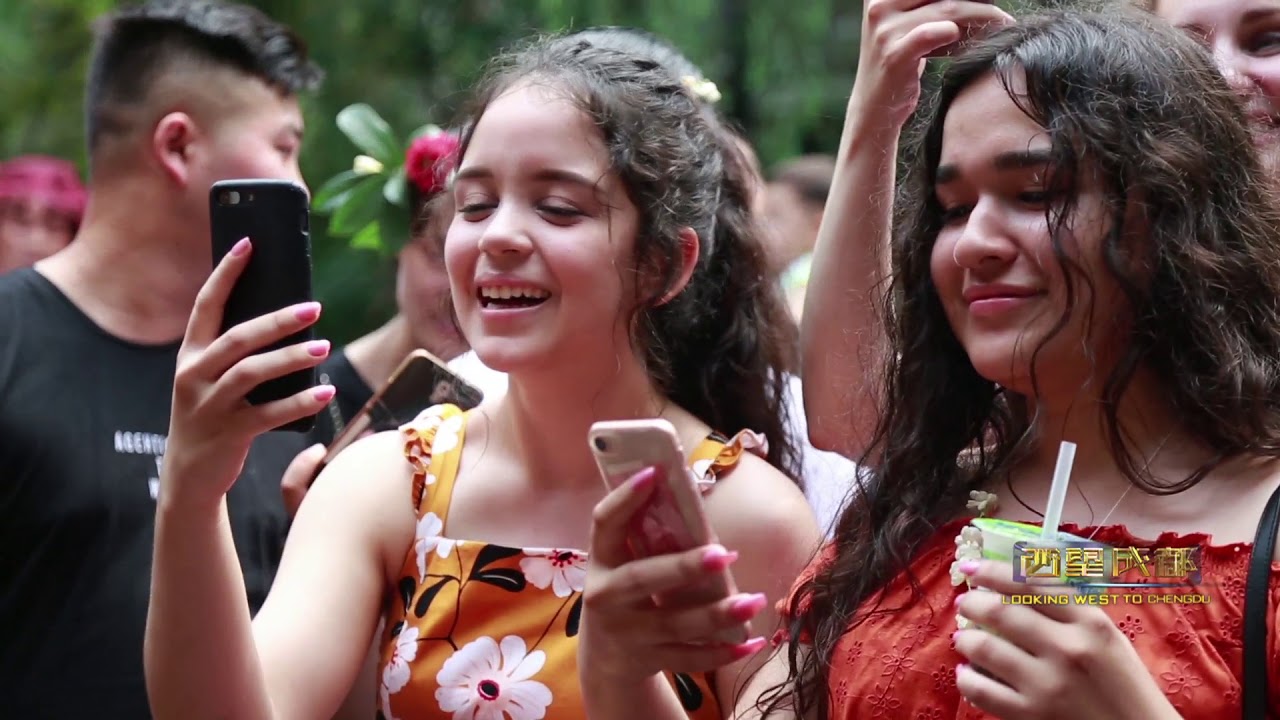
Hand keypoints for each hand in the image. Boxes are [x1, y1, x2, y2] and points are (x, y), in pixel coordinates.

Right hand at [161, 237, 333, 510]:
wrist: (190, 475)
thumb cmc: (214, 415)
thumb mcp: (215, 379)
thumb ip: (239, 352)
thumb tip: (288, 317)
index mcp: (191, 354)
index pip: (207, 305)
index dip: (226, 273)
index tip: (249, 243)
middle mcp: (194, 375)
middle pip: (237, 338)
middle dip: (276, 320)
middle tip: (314, 307)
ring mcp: (208, 405)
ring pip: (250, 373)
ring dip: (290, 358)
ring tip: (324, 348)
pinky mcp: (226, 434)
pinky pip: (266, 414)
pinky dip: (298, 403)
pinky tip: (324, 394)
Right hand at [579, 466, 768, 680]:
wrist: (605, 660)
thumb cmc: (625, 595)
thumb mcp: (622, 566)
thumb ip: (647, 539)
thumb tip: (694, 501)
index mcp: (600, 561)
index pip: (604, 523)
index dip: (625, 498)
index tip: (653, 473)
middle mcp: (606, 597)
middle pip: (642, 579)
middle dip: (684, 567)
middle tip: (723, 556)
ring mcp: (626, 633)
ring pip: (674, 624)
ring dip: (717, 614)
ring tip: (753, 601)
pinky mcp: (647, 660)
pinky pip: (689, 658)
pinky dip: (722, 652)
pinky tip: (752, 643)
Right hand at [853, 0, 1012, 127]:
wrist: (874, 107)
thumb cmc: (902, 63)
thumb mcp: (913, 24)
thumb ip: (936, 6)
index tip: (986, 0)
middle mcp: (878, 5)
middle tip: (999, 10)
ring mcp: (884, 29)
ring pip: (948, 8)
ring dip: (982, 14)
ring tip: (1002, 22)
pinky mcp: (893, 54)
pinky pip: (935, 33)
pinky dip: (958, 34)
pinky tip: (970, 41)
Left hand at [952, 559, 1178, 719]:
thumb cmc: (1125, 687)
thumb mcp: (1109, 638)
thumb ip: (1070, 609)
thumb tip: (1019, 581)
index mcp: (1090, 623)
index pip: (1031, 584)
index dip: (994, 572)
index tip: (973, 568)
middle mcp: (1067, 649)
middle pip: (1003, 612)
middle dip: (973, 604)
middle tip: (964, 604)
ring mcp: (1048, 684)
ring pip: (986, 649)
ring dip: (967, 639)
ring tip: (964, 639)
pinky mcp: (1032, 715)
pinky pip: (982, 691)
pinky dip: (967, 678)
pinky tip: (967, 673)